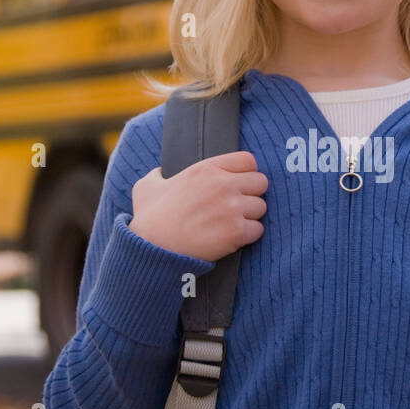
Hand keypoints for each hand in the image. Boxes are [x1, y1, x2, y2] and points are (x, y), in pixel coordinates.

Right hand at [129, 152, 267, 260]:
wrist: (152, 248)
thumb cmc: (149, 218)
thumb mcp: (147, 186)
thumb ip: (158, 175)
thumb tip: (160, 173)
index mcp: (207, 169)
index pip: (248, 160)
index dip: (246, 172)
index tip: (238, 183)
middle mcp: (223, 185)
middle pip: (261, 182)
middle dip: (252, 193)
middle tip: (239, 204)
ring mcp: (232, 208)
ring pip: (261, 207)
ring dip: (251, 215)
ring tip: (234, 223)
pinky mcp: (237, 232)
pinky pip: (258, 229)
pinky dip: (249, 235)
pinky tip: (234, 237)